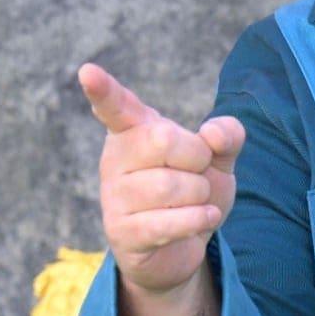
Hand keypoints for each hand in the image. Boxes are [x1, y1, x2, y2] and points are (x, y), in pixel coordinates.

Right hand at [79, 63, 244, 297]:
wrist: (187, 244)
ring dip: (199, 195)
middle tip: (195, 171)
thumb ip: (227, 135)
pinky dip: (197, 219)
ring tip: (192, 201)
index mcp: (134, 131)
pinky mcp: (121, 233)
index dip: (104, 90)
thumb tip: (213, 133)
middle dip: (197, 157)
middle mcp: (115, 160)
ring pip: (170, 185)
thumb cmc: (195, 190)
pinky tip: (204, 218)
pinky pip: (167, 222)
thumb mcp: (219, 157)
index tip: (87, 71)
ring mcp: (114, 197)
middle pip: (164, 139)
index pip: (117, 106)